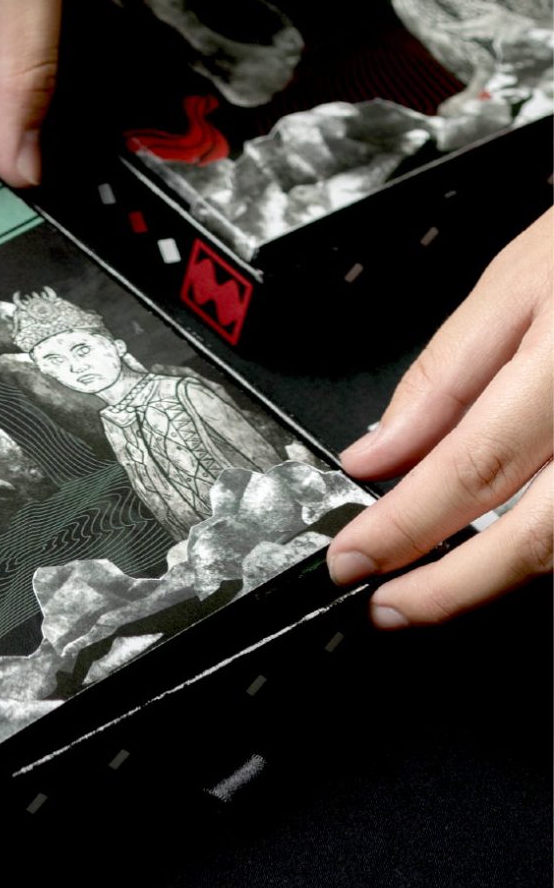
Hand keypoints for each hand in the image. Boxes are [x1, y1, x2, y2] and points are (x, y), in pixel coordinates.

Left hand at [328, 208, 553, 627]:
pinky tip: (508, 548)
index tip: (353, 558)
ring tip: (440, 584)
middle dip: (452, 586)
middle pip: (538, 534)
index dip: (405, 527)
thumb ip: (446, 376)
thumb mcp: (520, 281)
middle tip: (391, 606)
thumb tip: (375, 454)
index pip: (475, 467)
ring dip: (502, 575)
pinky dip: (548, 544)